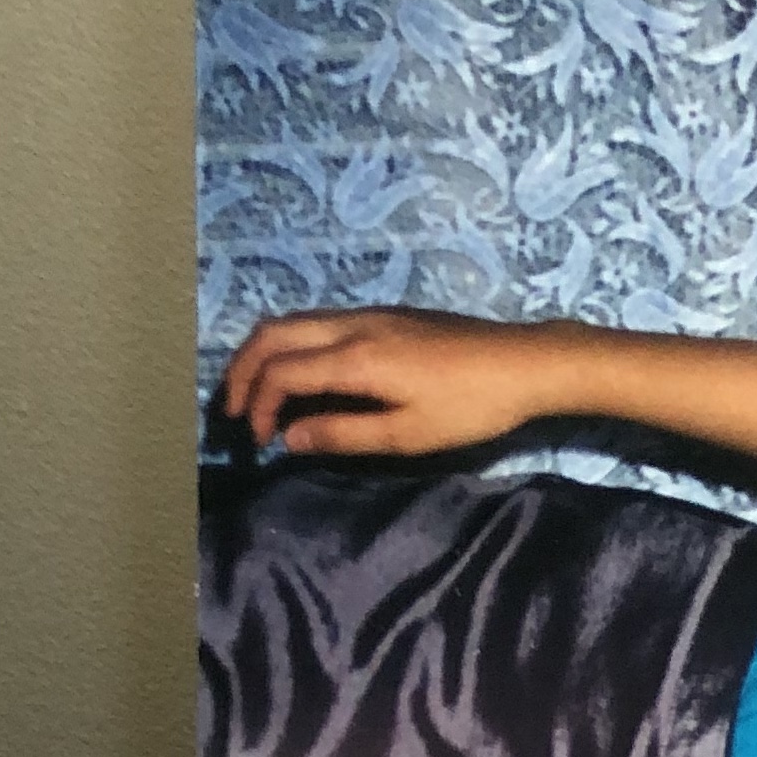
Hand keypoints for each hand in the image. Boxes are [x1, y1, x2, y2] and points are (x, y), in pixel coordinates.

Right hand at [217, 306, 589, 457]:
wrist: (521, 363)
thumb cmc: (471, 407)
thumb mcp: (409, 434)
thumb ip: (345, 434)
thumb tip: (291, 438)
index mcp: (354, 358)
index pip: (280, 373)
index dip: (257, 407)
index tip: (259, 441)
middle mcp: (350, 326)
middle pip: (271, 334)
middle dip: (242, 371)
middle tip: (235, 412)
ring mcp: (365, 315)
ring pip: (291, 322)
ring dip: (263, 355)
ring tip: (257, 395)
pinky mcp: (381, 315)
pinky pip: (315, 322)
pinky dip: (290, 346)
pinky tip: (300, 376)